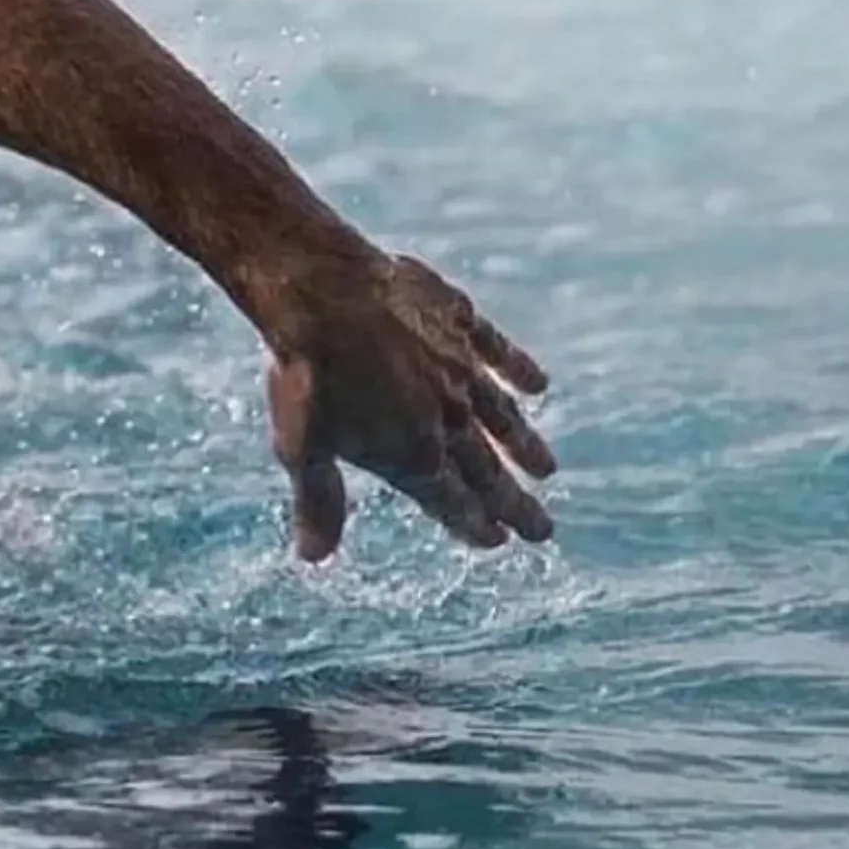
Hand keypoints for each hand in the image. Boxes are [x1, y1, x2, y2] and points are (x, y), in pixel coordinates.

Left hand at [262, 243, 554, 559]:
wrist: (319, 290)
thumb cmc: (304, 373)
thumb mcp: (301, 447)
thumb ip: (319, 501)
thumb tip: (313, 558)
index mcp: (413, 455)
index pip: (453, 503)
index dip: (474, 525)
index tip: (497, 540)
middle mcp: (448, 416)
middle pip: (488, 469)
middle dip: (515, 502)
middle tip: (543, 529)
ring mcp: (457, 366)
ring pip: (501, 415)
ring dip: (524, 443)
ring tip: (547, 468)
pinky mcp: (455, 317)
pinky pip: (496, 347)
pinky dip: (518, 366)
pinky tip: (537, 383)